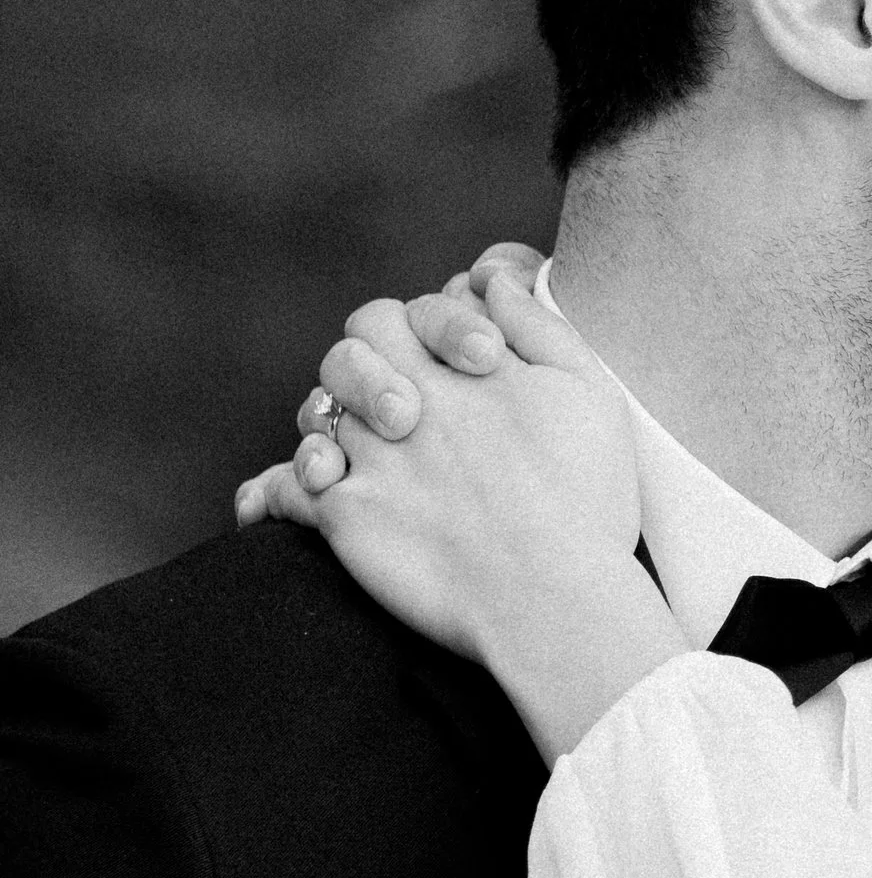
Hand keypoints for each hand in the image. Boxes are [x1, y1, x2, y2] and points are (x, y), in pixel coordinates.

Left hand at [234, 264, 642, 668]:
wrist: (554, 599)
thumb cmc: (586, 500)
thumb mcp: (590, 393)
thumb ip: (538, 325)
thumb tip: (489, 278)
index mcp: (462, 371)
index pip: (409, 314)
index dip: (429, 332)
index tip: (473, 372)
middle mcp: (408, 403)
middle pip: (350, 350)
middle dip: (366, 367)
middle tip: (401, 410)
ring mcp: (371, 458)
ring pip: (316, 415)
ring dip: (332, 427)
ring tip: (359, 457)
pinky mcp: (345, 517)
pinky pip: (285, 487)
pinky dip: (274, 491)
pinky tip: (292, 498)